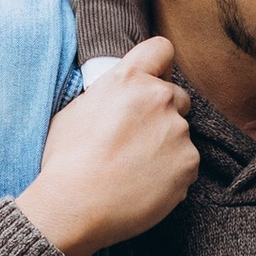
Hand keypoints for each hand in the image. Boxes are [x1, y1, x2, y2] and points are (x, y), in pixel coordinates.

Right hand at [18, 38, 196, 255]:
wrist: (75, 206)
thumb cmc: (66, 161)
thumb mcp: (75, 111)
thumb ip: (107, 95)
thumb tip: (116, 98)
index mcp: (128, 79)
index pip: (161, 49)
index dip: (159, 65)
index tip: (154, 79)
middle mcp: (158, 98)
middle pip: (176, 95)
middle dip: (162, 112)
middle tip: (137, 138)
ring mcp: (178, 131)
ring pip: (180, 133)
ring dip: (165, 145)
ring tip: (134, 169)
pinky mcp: (189, 162)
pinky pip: (185, 162)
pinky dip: (171, 173)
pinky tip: (144, 184)